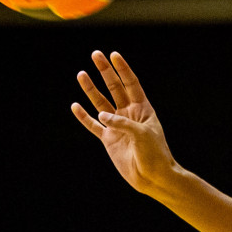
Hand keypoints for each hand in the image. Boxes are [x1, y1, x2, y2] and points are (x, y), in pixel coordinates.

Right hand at [71, 51, 179, 195]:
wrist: (153, 177)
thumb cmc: (155, 154)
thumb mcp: (142, 135)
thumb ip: (122, 122)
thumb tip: (101, 114)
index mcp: (143, 109)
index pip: (131, 84)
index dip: (122, 69)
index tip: (114, 55)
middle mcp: (129, 114)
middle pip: (115, 88)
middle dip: (105, 72)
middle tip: (95, 54)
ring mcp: (118, 126)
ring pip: (101, 103)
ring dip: (91, 89)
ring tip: (81, 74)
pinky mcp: (109, 140)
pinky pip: (94, 125)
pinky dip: (84, 116)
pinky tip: (75, 106)